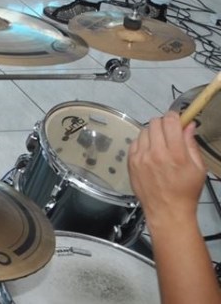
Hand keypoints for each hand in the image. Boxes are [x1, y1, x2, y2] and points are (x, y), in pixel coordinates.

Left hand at [129, 111, 206, 227]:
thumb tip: (189, 125)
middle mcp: (156, 153)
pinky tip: (150, 151)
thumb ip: (191, 144)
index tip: (178, 119)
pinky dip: (143, 142)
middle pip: (155, 123)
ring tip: (160, 144)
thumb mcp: (198, 168)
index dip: (174, 116)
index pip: (170, 122)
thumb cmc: (186, 191)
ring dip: (153, 133)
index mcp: (175, 154)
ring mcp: (140, 157)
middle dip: (164, 124)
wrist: (167, 211)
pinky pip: (135, 141)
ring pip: (144, 131)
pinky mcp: (131, 161)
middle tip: (170, 133)